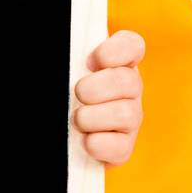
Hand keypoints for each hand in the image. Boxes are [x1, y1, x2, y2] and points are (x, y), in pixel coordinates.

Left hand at [72, 29, 144, 165]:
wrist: (60, 132)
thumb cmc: (61, 92)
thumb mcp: (63, 71)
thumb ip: (67, 58)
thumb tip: (61, 51)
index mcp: (116, 62)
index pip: (132, 45)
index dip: (116, 51)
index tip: (90, 61)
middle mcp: (128, 88)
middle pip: (128, 81)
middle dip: (97, 88)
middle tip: (78, 93)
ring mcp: (130, 118)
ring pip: (127, 114)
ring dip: (94, 117)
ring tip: (76, 120)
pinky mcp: (123, 146)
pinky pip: (120, 146)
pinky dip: (98, 144)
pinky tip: (85, 141)